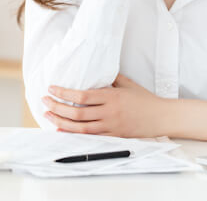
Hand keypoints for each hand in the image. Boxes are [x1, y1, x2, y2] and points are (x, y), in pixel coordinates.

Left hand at [42, 74, 166, 137]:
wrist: (161, 117)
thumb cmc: (145, 99)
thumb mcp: (127, 83)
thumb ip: (110, 77)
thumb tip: (94, 69)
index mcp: (112, 97)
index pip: (82, 96)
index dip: (64, 94)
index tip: (52, 89)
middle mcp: (109, 112)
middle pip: (77, 113)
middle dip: (57, 107)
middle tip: (44, 102)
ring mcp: (111, 126)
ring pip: (80, 128)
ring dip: (61, 122)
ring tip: (48, 116)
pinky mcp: (114, 137)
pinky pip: (90, 137)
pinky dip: (74, 134)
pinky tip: (63, 130)